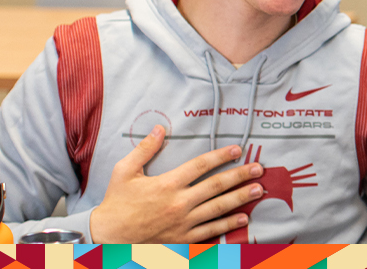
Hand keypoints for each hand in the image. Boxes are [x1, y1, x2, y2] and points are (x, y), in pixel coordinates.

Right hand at [89, 125, 265, 242]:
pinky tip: (243, 219)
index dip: (221, 156)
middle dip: (240, 176)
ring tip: (258, 190)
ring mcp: (183, 223)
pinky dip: (228, 225)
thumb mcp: (125, 171)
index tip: (237, 149)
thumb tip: (160, 128)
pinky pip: (210, 231)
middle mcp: (178, 203)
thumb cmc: (116, 203)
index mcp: (166, 184)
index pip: (200, 165)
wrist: (107, 237)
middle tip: (259, 169)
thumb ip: (145, 149)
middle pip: (216, 186)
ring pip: (218, 208)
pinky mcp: (183, 239)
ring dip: (240, 199)